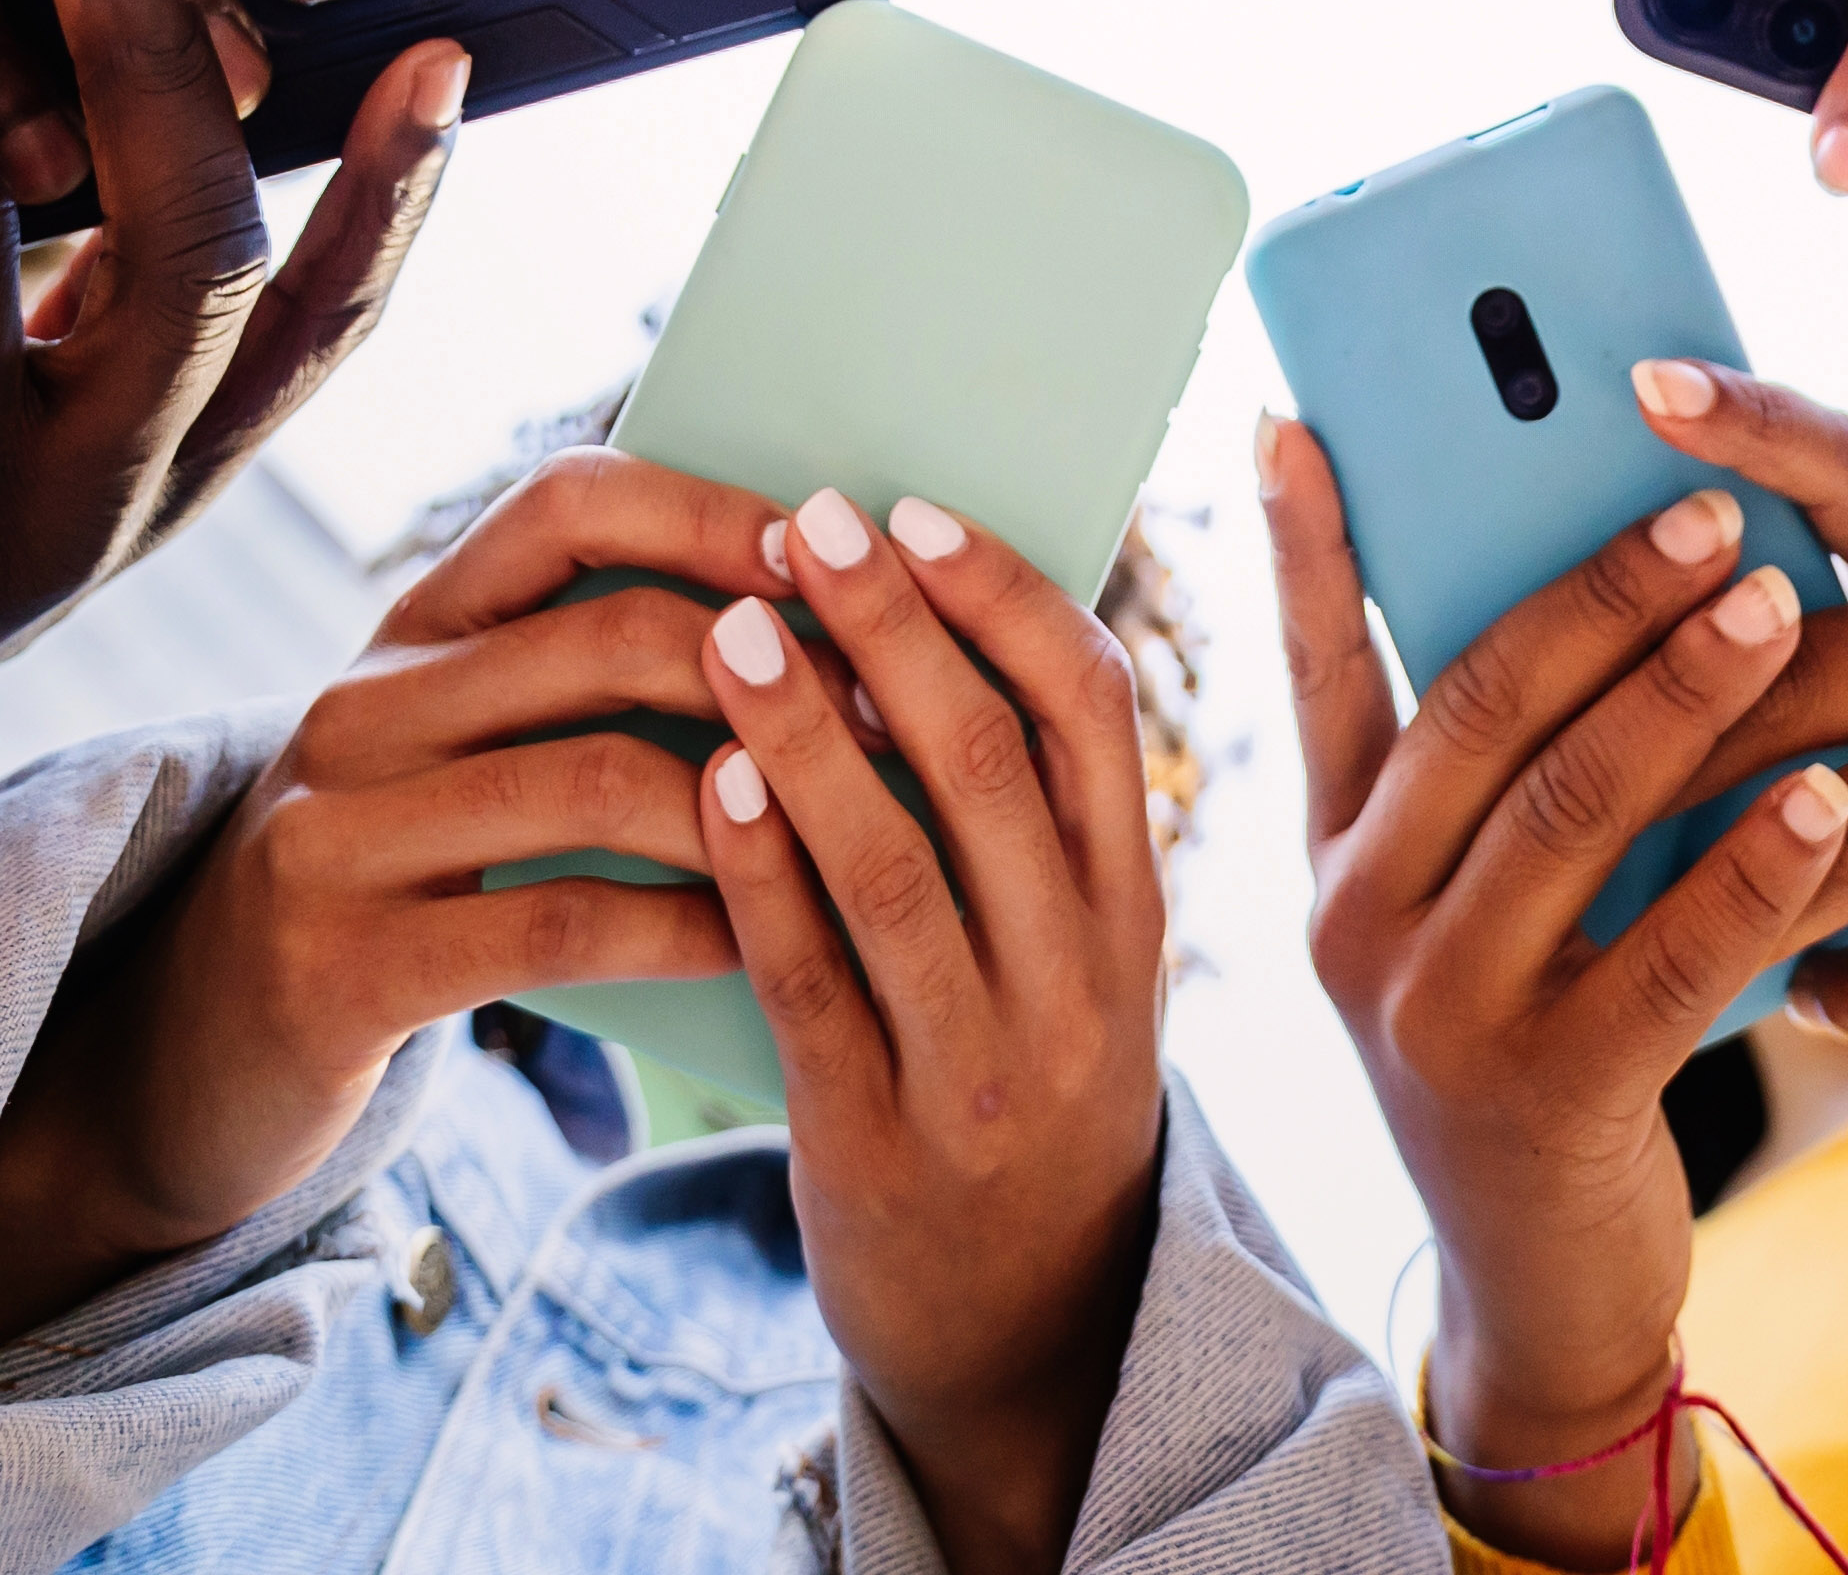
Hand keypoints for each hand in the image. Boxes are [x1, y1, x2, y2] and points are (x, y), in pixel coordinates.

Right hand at [0, 446, 793, 1321]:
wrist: (191, 1062)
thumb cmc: (393, 891)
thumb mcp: (457, 758)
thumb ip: (582, 683)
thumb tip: (815, 614)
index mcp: (409, 629)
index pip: (565, 504)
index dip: (708, 511)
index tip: (831, 549)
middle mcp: (362, 705)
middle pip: (603, 636)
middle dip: (772, 667)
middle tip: (895, 714)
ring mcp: (337, 833)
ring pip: (590, 777)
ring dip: (749, 803)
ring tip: (859, 829)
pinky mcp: (341, 964)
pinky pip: (556, 922)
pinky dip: (685, 924)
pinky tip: (766, 941)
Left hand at [697, 488, 1175, 1574]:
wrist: (1032, 1335)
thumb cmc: (1031, 1087)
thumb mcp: (1080, 957)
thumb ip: (1030, 820)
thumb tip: (914, 617)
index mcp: (1137, 904)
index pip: (1094, 709)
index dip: (1003, 596)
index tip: (911, 511)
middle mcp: (1081, 976)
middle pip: (988, 762)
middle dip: (890, 625)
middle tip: (802, 520)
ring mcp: (985, 1065)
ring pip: (895, 864)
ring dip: (804, 730)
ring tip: (726, 627)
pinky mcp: (880, 1140)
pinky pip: (812, 983)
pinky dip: (759, 874)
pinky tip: (709, 783)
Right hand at [1260, 412, 1847, 1569]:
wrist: (1542, 1294)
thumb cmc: (1538, 1056)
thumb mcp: (1472, 918)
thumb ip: (1496, 785)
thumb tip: (1578, 598)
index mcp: (1337, 859)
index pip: (1314, 671)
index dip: (1309, 542)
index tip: (1306, 411)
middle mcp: (1358, 922)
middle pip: (1475, 710)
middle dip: (1593, 590)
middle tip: (1701, 501)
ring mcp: (1442, 1012)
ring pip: (1571, 809)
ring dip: (1685, 692)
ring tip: (1776, 599)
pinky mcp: (1546, 1094)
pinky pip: (1666, 950)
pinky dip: (1754, 862)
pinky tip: (1829, 795)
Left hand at [1632, 359, 1847, 1048]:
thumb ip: (1847, 639)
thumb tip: (1634, 684)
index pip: (1838, 465)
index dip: (1741, 419)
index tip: (1640, 381)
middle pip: (1786, 683)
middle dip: (1647, 759)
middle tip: (1530, 824)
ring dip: (1739, 898)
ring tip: (1646, 943)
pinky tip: (1809, 1001)